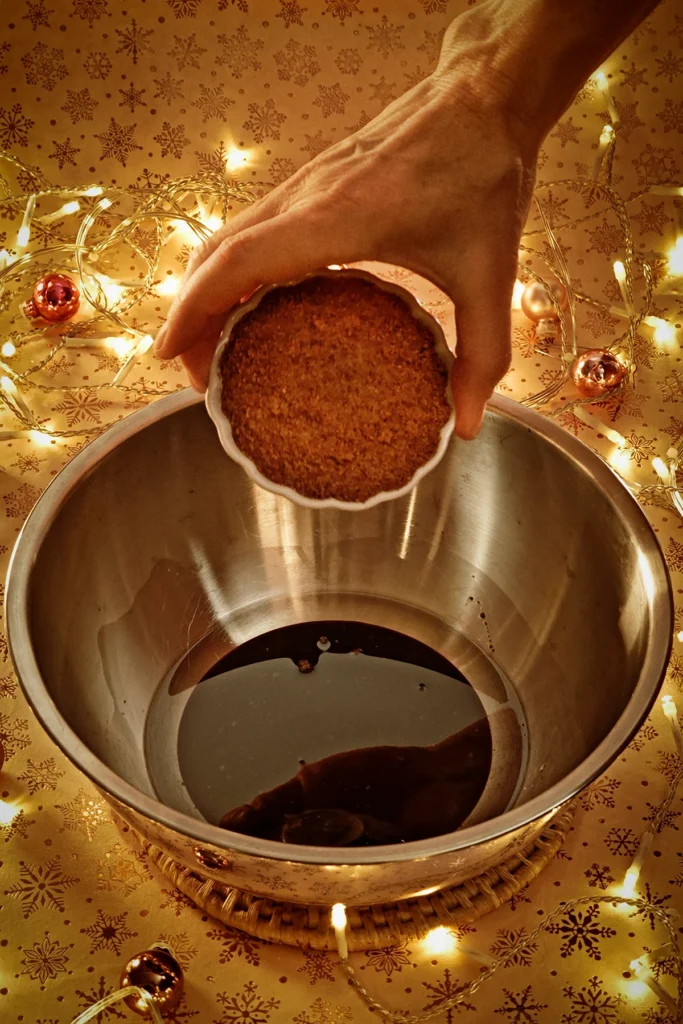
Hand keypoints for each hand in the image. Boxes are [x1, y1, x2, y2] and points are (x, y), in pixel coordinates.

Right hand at [155, 66, 536, 439]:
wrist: (485, 93)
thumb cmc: (485, 174)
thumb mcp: (492, 274)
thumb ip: (483, 354)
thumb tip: (467, 424)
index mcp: (336, 219)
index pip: (238, 263)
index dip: (193, 310)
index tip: (167, 353)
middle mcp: (306, 198)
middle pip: (216, 255)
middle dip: (192, 314)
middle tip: (198, 374)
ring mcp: (306, 184)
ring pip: (228, 238)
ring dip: (206, 288)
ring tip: (212, 344)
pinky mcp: (316, 180)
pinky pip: (255, 227)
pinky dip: (234, 267)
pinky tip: (253, 301)